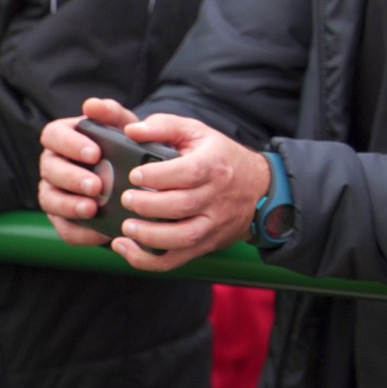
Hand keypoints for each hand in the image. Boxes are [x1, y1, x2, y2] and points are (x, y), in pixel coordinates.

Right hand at [37, 108, 113, 247]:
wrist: (139, 178)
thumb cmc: (127, 146)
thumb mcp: (124, 127)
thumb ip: (111, 113)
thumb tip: (92, 105)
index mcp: (64, 137)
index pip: (53, 135)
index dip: (70, 144)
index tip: (94, 153)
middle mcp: (54, 164)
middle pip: (50, 169)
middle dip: (72, 178)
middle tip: (97, 185)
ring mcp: (55, 192)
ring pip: (50, 200)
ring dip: (69, 205)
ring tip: (92, 209)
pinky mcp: (63, 219)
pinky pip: (64, 229)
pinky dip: (80, 232)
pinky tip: (100, 231)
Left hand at [75, 98, 270, 272]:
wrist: (259, 188)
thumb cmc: (221, 158)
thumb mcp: (198, 132)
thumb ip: (164, 126)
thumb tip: (131, 130)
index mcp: (213, 166)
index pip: (188, 172)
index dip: (157, 175)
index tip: (135, 174)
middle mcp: (216, 197)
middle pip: (181, 206)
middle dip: (148, 205)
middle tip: (127, 198)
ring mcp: (212, 224)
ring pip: (182, 237)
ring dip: (149, 236)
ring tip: (126, 226)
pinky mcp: (205, 244)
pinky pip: (176, 260)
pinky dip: (149, 261)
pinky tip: (127, 248)